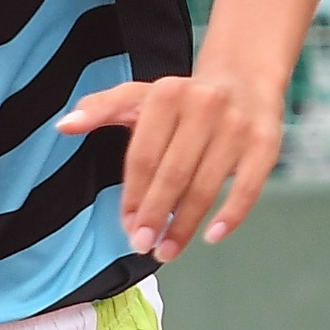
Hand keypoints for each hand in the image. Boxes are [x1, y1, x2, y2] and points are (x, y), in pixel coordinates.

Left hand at [55, 71, 282, 263]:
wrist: (243, 79)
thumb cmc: (183, 98)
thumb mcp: (139, 96)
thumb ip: (101, 109)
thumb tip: (63, 125)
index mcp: (166, 94)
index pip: (143, 156)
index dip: (133, 195)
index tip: (127, 224)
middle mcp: (203, 106)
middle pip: (173, 175)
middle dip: (155, 216)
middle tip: (142, 244)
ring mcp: (236, 126)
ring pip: (206, 187)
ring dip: (185, 226)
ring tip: (167, 250)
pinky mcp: (265, 143)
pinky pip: (247, 187)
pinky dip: (231, 216)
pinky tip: (211, 236)